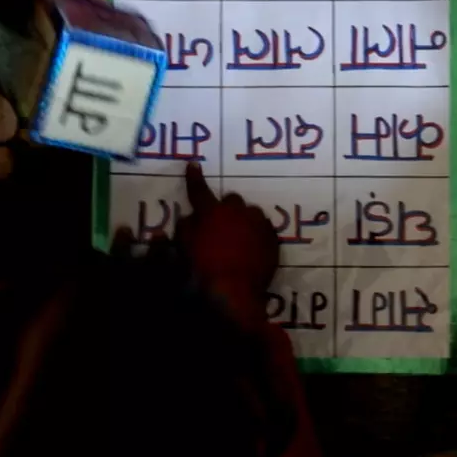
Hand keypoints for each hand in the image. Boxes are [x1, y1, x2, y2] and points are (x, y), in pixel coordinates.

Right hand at [112, 163, 279, 329]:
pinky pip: (264, 230)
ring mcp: (258, 224)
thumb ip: (186, 227)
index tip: (194, 164)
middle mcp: (237, 212)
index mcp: (212, 212)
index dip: (194, 177)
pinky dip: (257, 235)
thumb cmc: (202, 270)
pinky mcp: (273, 240)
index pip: (200, 190)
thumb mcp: (183, 248)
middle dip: (226, 209)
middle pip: (232, 200)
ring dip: (244, 221)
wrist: (234, 292)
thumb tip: (191, 217)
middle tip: (220, 226)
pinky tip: (251, 250)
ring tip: (238, 241)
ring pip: (251, 214)